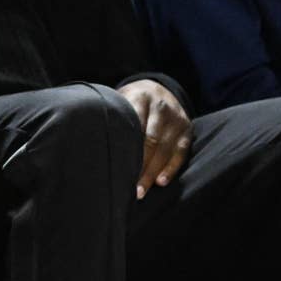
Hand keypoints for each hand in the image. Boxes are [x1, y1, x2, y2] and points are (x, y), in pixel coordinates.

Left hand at [117, 78, 190, 196]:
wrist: (157, 89)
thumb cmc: (130, 103)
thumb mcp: (120, 101)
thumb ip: (113, 118)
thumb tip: (93, 144)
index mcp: (140, 97)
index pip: (133, 125)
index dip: (126, 148)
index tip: (116, 167)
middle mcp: (161, 107)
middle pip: (150, 141)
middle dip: (140, 166)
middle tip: (128, 187)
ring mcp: (176, 119)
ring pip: (165, 149)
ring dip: (153, 172)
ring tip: (141, 191)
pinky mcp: (188, 129)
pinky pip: (181, 152)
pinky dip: (171, 168)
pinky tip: (161, 182)